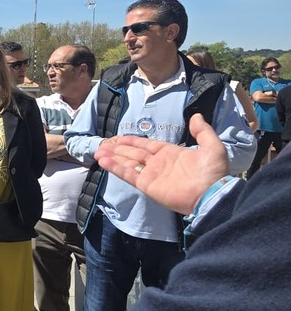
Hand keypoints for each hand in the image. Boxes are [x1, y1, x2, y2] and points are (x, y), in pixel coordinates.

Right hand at [94, 114, 226, 214]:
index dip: (133, 141)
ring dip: (113, 157)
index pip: (146, 145)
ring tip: (98, 151)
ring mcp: (151, 174)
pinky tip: (104, 161)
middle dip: (118, 149)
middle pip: (133, 153)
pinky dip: (115, 168)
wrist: (212, 194)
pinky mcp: (147, 185)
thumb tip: (195, 116)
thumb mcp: (213, 146)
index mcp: (171, 153)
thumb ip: (203, 131)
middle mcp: (158, 163)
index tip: (119, 137)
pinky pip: (129, 174)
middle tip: (103, 144)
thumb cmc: (213, 172)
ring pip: (128, 163)